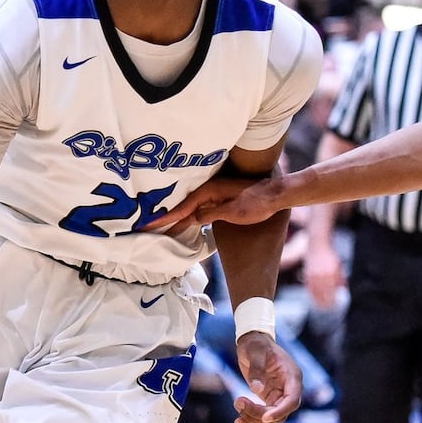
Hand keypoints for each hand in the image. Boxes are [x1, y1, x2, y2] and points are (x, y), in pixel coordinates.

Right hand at [150, 176, 291, 231]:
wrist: (276, 195)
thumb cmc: (257, 202)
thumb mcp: (232, 211)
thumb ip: (210, 214)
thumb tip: (192, 217)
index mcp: (209, 192)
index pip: (182, 208)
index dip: (166, 217)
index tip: (149, 224)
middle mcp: (209, 192)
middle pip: (183, 208)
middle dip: (166, 219)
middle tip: (146, 229)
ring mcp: (215, 196)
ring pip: (190, 210)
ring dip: (176, 220)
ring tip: (160, 230)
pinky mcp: (221, 201)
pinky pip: (199, 211)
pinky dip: (190, 218)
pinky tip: (184, 224)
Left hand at [232, 332, 302, 422]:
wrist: (252, 343)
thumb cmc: (257, 344)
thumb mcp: (255, 352)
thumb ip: (257, 370)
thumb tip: (257, 389)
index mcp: (292, 376)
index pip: (292, 400)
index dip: (280, 411)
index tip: (264, 417)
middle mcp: (289, 389)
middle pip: (281, 414)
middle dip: (260, 414)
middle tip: (239, 402)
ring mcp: (279, 396)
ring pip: (272, 420)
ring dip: (254, 420)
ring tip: (237, 405)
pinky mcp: (269, 400)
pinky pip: (263, 417)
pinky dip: (251, 421)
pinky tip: (238, 420)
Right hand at [304, 245, 343, 309]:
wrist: (318, 246)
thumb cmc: (330, 256)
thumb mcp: (339, 267)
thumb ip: (341, 279)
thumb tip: (342, 290)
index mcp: (331, 274)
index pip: (331, 291)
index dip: (332, 300)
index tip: (334, 305)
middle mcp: (322, 275)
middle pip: (322, 294)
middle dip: (325, 302)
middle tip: (327, 308)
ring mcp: (313, 275)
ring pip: (315, 292)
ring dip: (317, 300)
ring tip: (320, 305)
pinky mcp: (307, 274)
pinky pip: (309, 287)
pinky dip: (311, 293)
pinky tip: (314, 297)